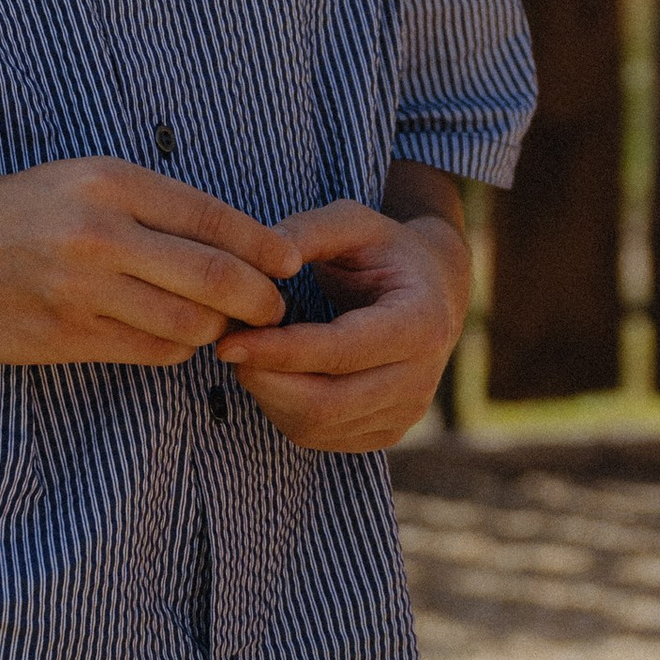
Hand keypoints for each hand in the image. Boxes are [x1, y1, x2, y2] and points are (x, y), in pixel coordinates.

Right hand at [0, 159, 298, 367]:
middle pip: (213, 277)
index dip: (262, 246)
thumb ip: (152, 206)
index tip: (289, 263)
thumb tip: (237, 244)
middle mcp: (96, 234)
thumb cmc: (17, 213)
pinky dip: (174, 349)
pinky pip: (148, 352)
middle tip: (271, 309)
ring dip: (214, 331)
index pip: (212, 218)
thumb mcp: (82, 181)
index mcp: (108, 183)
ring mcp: (78, 290)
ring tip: (216, 325)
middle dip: (258, 300)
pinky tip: (170, 338)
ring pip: (187, 325)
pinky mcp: (64, 336)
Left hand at [214, 193, 468, 451]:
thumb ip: (306, 231)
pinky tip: (274, 374)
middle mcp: (421, 379)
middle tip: (228, 347)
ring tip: (250, 353)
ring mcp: (407, 413)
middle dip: (265, 380)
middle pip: (326, 403)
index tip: (228, 341)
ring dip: (268, 395)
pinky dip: (282, 410)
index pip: (340, 351)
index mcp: (421, 323)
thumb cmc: (383, 250)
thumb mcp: (352, 221)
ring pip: (316, 426)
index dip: (279, 351)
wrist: (431, 290)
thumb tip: (259, 263)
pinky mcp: (387, 433)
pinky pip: (319, 437)